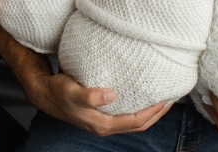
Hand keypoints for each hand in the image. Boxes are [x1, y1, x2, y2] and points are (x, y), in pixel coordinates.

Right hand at [29, 72, 169, 136]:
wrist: (45, 94)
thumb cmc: (59, 92)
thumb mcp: (72, 92)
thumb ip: (90, 96)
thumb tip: (111, 95)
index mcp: (103, 124)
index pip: (135, 122)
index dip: (153, 113)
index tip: (166, 100)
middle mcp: (105, 126)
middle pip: (138, 124)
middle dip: (157, 114)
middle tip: (172, 99)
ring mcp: (104, 121)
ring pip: (133, 120)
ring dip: (149, 111)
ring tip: (162, 98)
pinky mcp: (101, 113)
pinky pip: (126, 113)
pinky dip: (138, 106)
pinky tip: (142, 95)